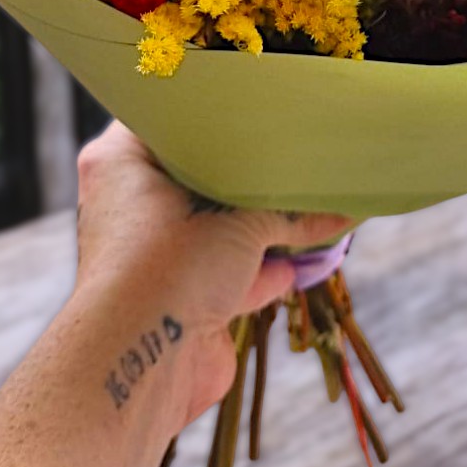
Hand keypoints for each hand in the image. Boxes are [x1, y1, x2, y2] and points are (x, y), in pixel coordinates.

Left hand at [75, 121, 353, 422]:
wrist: (143, 368)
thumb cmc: (169, 266)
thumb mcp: (237, 219)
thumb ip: (289, 208)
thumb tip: (344, 206)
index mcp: (122, 161)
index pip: (170, 115)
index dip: (216, 108)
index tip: (263, 99)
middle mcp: (133, 202)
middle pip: (200, 172)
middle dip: (249, 171)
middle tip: (297, 148)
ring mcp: (156, 252)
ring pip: (218, 225)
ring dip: (263, 222)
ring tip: (313, 202)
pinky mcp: (179, 297)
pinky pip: (231, 270)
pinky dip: (266, 266)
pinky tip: (307, 258)